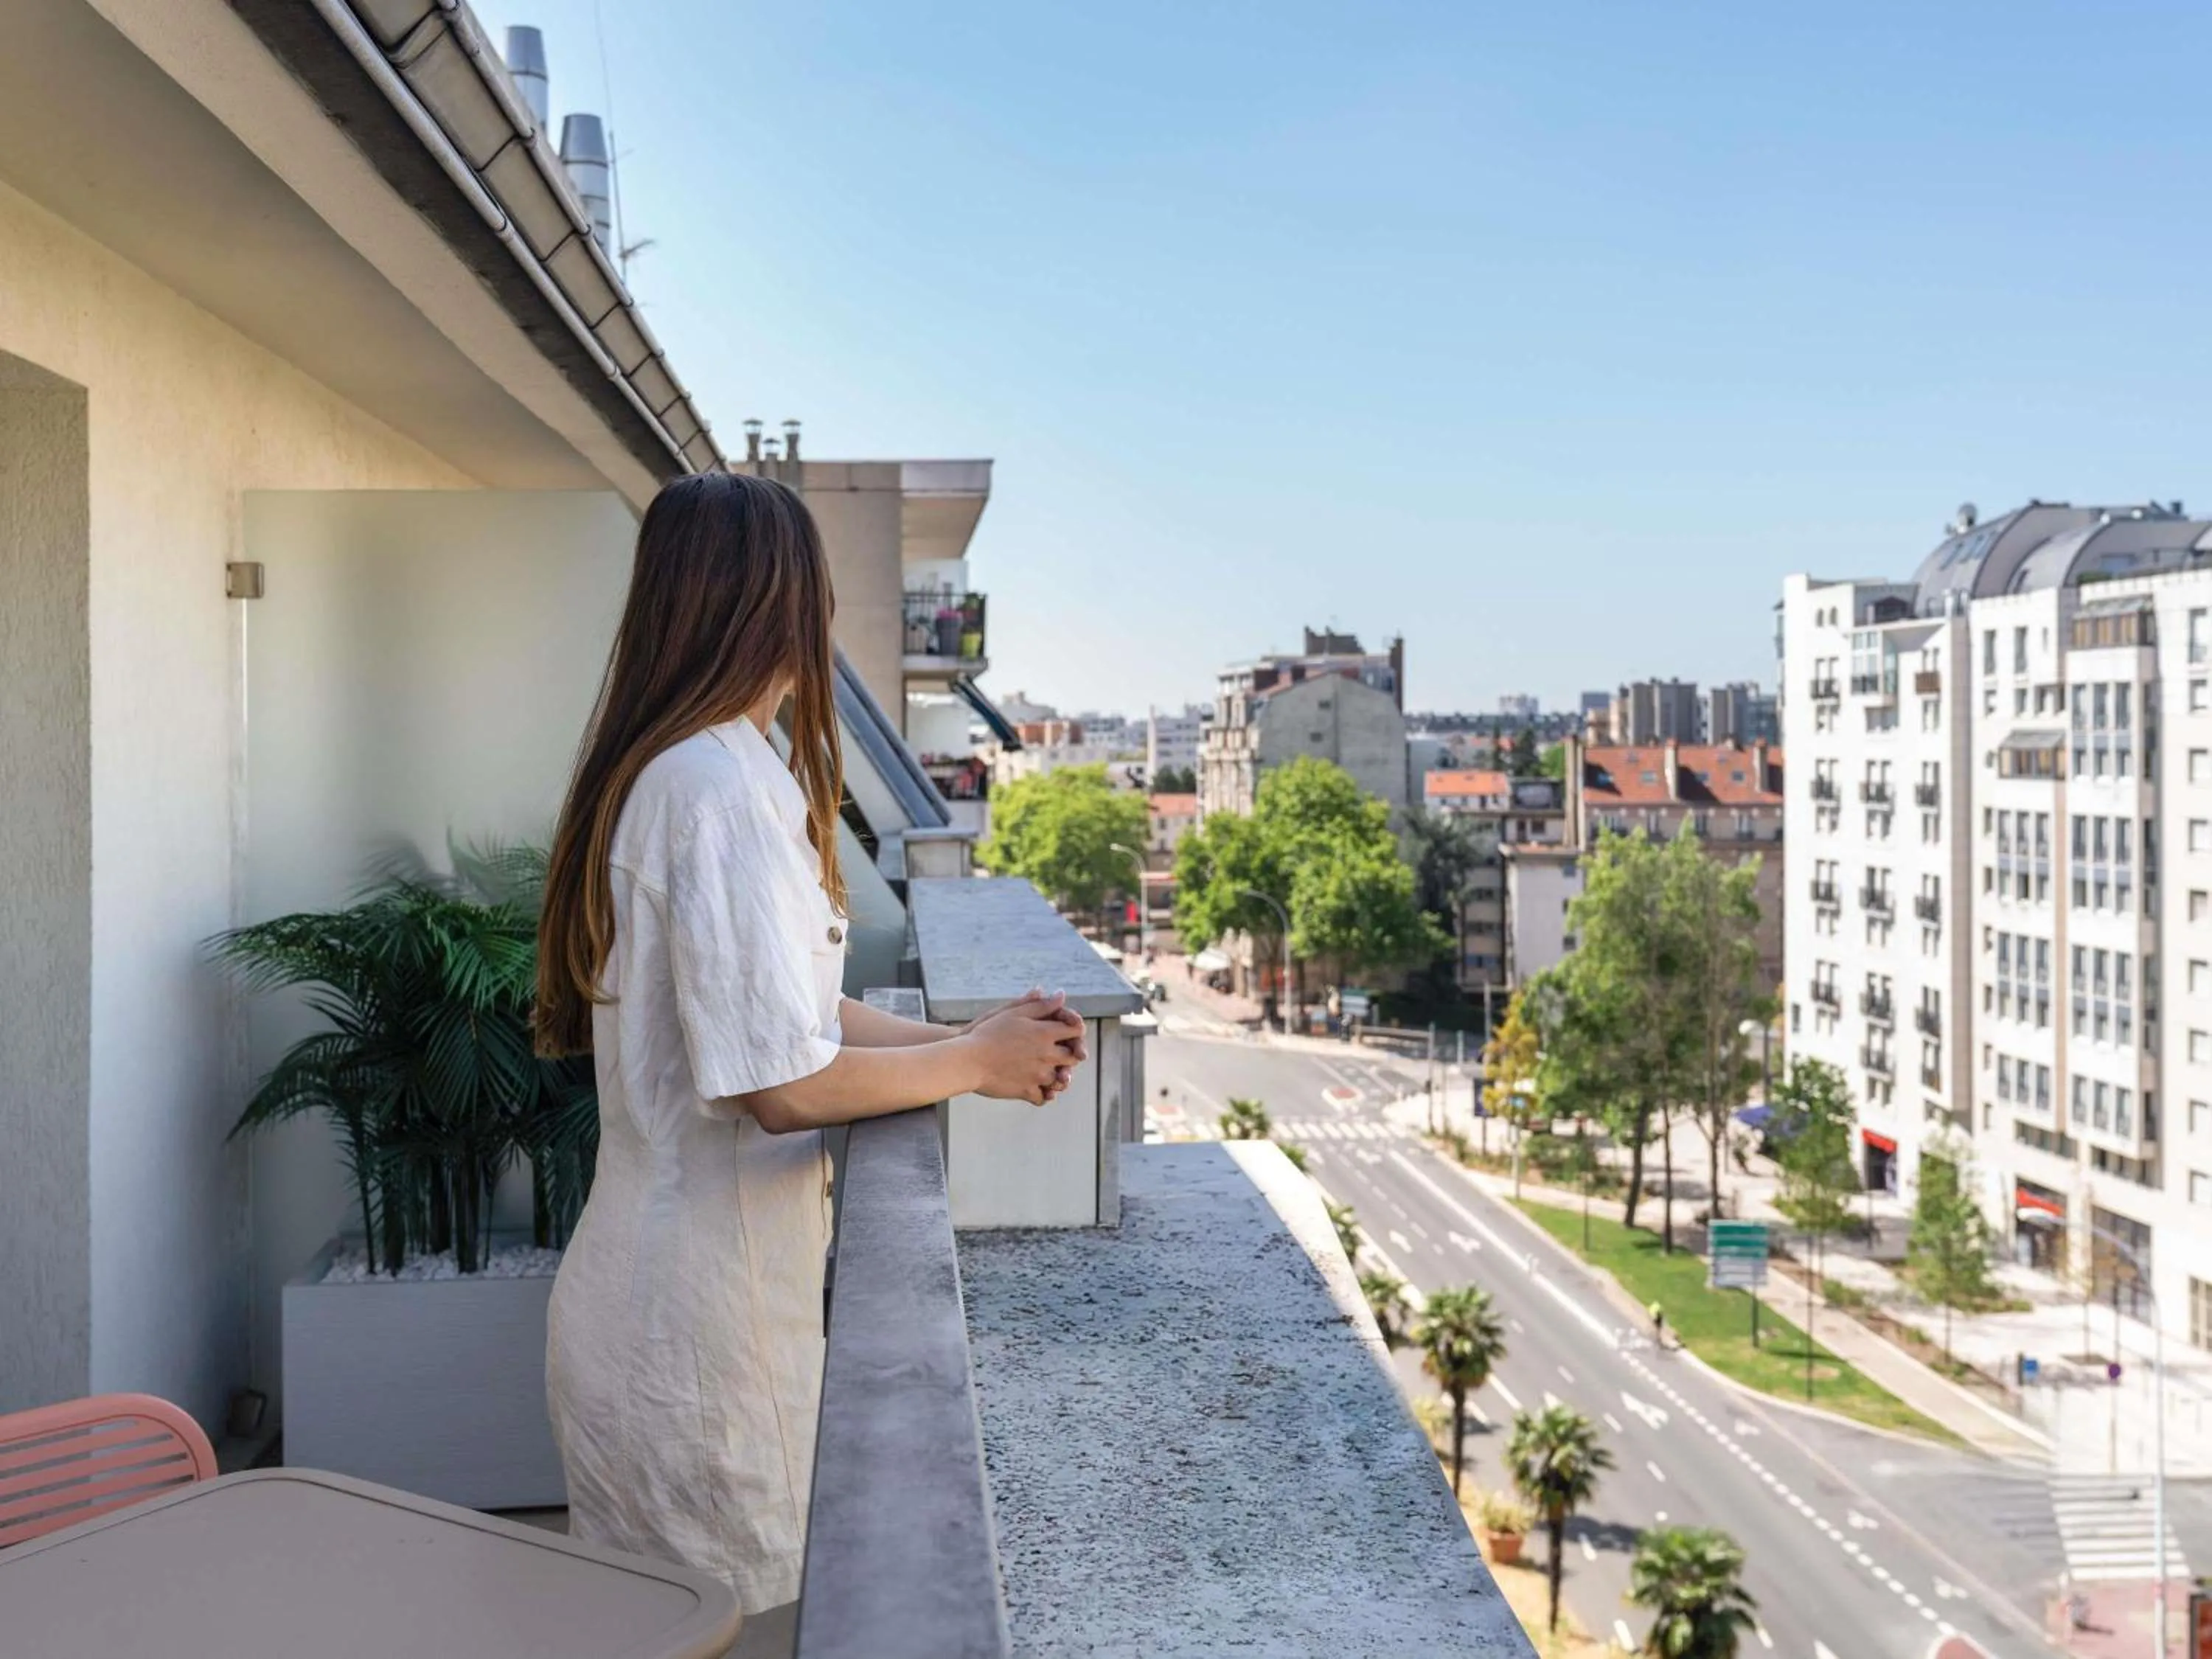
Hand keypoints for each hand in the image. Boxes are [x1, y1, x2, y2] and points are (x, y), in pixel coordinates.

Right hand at [966, 991, 1086, 1105]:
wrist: (967, 1060)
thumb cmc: (987, 1032)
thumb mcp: (1013, 1012)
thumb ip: (1040, 1005)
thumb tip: (1061, 995)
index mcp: (1045, 1033)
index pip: (1077, 1030)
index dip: (1076, 1030)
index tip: (1067, 1032)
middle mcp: (1047, 1055)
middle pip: (1073, 1057)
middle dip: (1069, 1054)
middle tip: (1060, 1054)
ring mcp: (1038, 1076)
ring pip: (1060, 1079)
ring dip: (1056, 1076)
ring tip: (1046, 1072)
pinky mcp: (1027, 1091)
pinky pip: (1043, 1097)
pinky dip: (1042, 1094)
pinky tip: (1036, 1088)